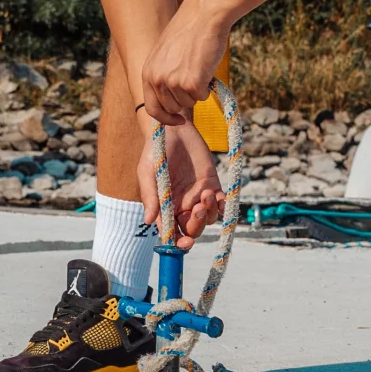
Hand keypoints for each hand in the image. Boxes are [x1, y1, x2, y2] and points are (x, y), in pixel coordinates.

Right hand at [135, 117, 221, 250]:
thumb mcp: (148, 172)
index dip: (179, 243)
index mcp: (165, 207)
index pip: (172, 233)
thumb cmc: (156, 151)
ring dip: (209, 212)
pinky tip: (218, 197)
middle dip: (196, 225)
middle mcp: (182, 206)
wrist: (173, 129)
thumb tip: (149, 221)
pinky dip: (222, 206)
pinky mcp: (213, 185)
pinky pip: (221, 204)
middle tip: (198, 208)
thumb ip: (150, 196)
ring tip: (206, 194)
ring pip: (208, 218)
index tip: (186, 243)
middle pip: (192, 229)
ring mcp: (198, 196)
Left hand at [138, 1, 229, 130]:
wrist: (204, 16)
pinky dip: (207, 87)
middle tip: (194, 80)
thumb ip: (163, 74)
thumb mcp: (165, 54)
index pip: (152, 108)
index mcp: (148, 72)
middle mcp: (157, 79)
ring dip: (197, 91)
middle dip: (185, 99)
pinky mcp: (192, 83)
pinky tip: (206, 68)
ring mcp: (173, 82)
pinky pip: (202, 97)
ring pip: (189, 103)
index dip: (166, 117)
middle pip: (173, 108)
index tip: (179, 120)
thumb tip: (171, 100)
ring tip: (199, 68)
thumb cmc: (188, 32)